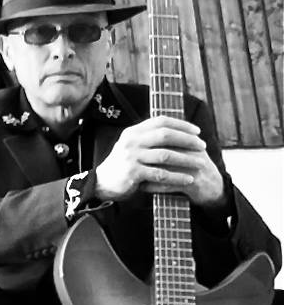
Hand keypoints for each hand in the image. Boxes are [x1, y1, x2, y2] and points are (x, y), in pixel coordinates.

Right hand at [94, 116, 225, 207]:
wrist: (102, 183)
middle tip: (202, 146)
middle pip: (165, 135)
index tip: (197, 131)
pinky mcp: (134, 173)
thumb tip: (177, 130)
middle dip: (187, 140)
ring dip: (187, 159)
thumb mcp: (131, 145)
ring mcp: (132, 157)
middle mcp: (131, 141)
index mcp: (133, 132)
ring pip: (166, 155)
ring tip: (201, 163)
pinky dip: (177, 177)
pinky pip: (161, 174)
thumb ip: (148, 137)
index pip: (161, 121)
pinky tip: (189, 179)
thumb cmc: (122, 164)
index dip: (181, 124)